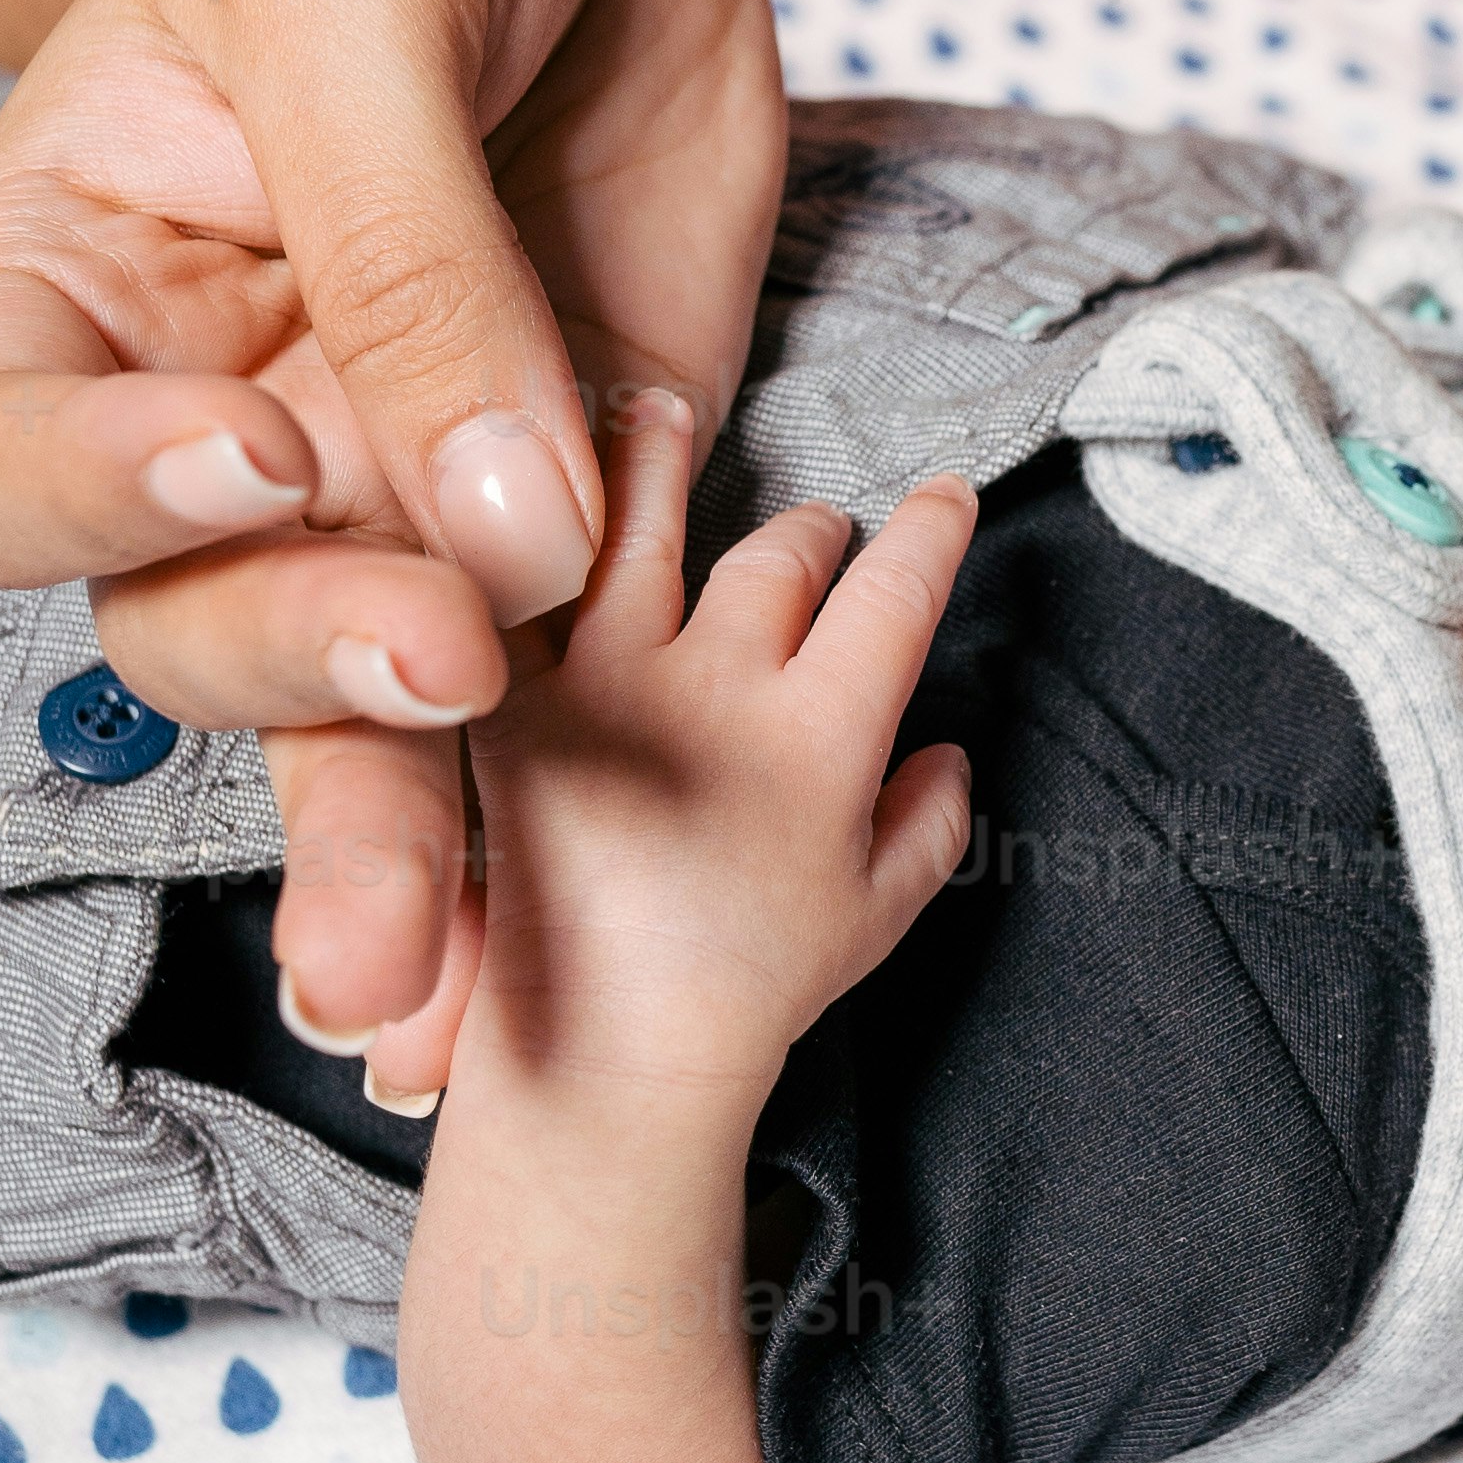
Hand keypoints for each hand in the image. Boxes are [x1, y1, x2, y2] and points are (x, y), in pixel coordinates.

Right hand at [0, 0, 783, 1072]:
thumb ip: (407, 244)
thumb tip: (495, 524)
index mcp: (58, 291)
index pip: (2, 460)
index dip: (113, 488)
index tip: (266, 441)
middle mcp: (191, 435)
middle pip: (179, 624)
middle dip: (296, 676)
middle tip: (437, 667)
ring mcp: (368, 497)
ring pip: (340, 717)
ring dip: (390, 846)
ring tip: (423, 982)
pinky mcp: (538, 530)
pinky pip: (526, 709)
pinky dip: (543, 839)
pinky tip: (530, 975)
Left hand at [457, 409, 976, 1110]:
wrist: (605, 1048)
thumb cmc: (750, 998)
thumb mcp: (877, 915)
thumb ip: (929, 823)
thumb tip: (945, 752)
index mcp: (826, 731)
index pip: (899, 591)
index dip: (933, 530)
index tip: (946, 495)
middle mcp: (725, 683)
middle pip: (784, 554)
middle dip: (815, 528)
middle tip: (821, 532)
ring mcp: (612, 683)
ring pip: (644, 532)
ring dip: (660, 463)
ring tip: (661, 414)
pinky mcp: (517, 704)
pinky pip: (525, 593)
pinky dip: (531, 535)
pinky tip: (523, 491)